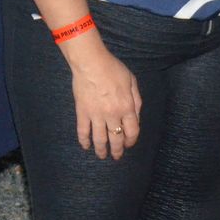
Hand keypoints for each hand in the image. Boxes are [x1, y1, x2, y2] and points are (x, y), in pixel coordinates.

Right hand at [66, 43, 142, 159]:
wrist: (91, 63)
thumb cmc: (112, 69)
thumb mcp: (132, 81)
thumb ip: (136, 100)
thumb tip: (136, 117)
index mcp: (127, 107)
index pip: (132, 131)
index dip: (131, 140)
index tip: (128, 144)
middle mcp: (113, 115)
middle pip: (116, 139)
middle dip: (117, 150)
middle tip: (116, 156)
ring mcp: (96, 115)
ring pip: (100, 139)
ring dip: (101, 150)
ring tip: (102, 155)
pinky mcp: (82, 112)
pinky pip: (83, 131)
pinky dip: (84, 141)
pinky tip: (86, 146)